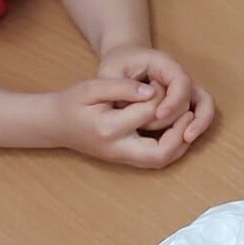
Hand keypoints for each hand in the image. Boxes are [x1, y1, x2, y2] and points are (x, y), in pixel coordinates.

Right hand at [50, 78, 194, 169]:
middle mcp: (118, 149)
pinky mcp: (126, 160)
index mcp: (108, 128)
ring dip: (180, 143)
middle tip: (188, 112)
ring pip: (161, 161)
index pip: (149, 113)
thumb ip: (122, 88)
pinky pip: (155, 160)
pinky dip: (172, 147)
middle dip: (180, 133)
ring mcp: (122, 158)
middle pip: (160, 154)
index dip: (162, 97)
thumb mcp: (92, 87)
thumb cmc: (72, 103)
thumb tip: (152, 91)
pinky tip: (176, 128)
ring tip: (186, 119)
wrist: (55, 125)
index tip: (162, 83)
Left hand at [97, 45, 214, 141]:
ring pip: (202, 106)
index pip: (180, 81)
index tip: (158, 114)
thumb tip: (145, 100)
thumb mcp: (110, 73)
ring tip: (183, 138)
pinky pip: (201, 112)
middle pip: (190, 98)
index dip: (173, 100)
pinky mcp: (184, 101)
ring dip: (194, 123)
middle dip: (176, 115)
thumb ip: (121, 87)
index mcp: (164, 64)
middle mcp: (180, 76)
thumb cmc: (117, 65)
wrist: (126, 60)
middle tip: (155, 126)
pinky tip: (185, 138)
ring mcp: (185, 89)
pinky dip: (199, 124)